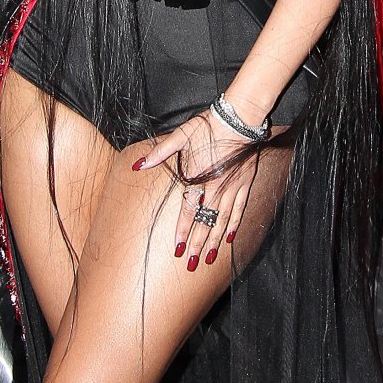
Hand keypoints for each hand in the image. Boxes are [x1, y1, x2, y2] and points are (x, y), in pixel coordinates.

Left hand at [137, 111, 260, 268]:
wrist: (239, 118)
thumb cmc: (208, 126)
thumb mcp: (181, 135)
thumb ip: (160, 153)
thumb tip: (138, 165)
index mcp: (199, 176)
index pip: (189, 209)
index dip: (184, 230)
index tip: (178, 248)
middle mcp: (215, 186)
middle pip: (205, 221)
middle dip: (198, 244)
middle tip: (192, 264)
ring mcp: (232, 187)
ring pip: (222, 220)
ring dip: (214, 241)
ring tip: (208, 258)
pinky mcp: (244, 184)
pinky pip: (239, 209)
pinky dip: (234, 225)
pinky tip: (229, 239)